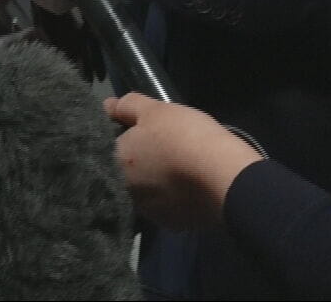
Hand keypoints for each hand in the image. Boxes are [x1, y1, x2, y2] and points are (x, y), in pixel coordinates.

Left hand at [107, 93, 260, 230]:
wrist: (223, 177)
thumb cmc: (184, 137)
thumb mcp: (156, 110)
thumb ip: (128, 106)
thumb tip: (108, 106)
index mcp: (115, 163)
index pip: (108, 146)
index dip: (124, 135)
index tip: (142, 130)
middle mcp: (124, 191)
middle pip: (125, 172)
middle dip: (137, 161)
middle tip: (160, 147)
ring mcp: (146, 212)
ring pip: (144, 192)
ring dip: (152, 182)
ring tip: (174, 168)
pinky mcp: (169, 224)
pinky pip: (164, 207)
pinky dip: (170, 198)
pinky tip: (185, 187)